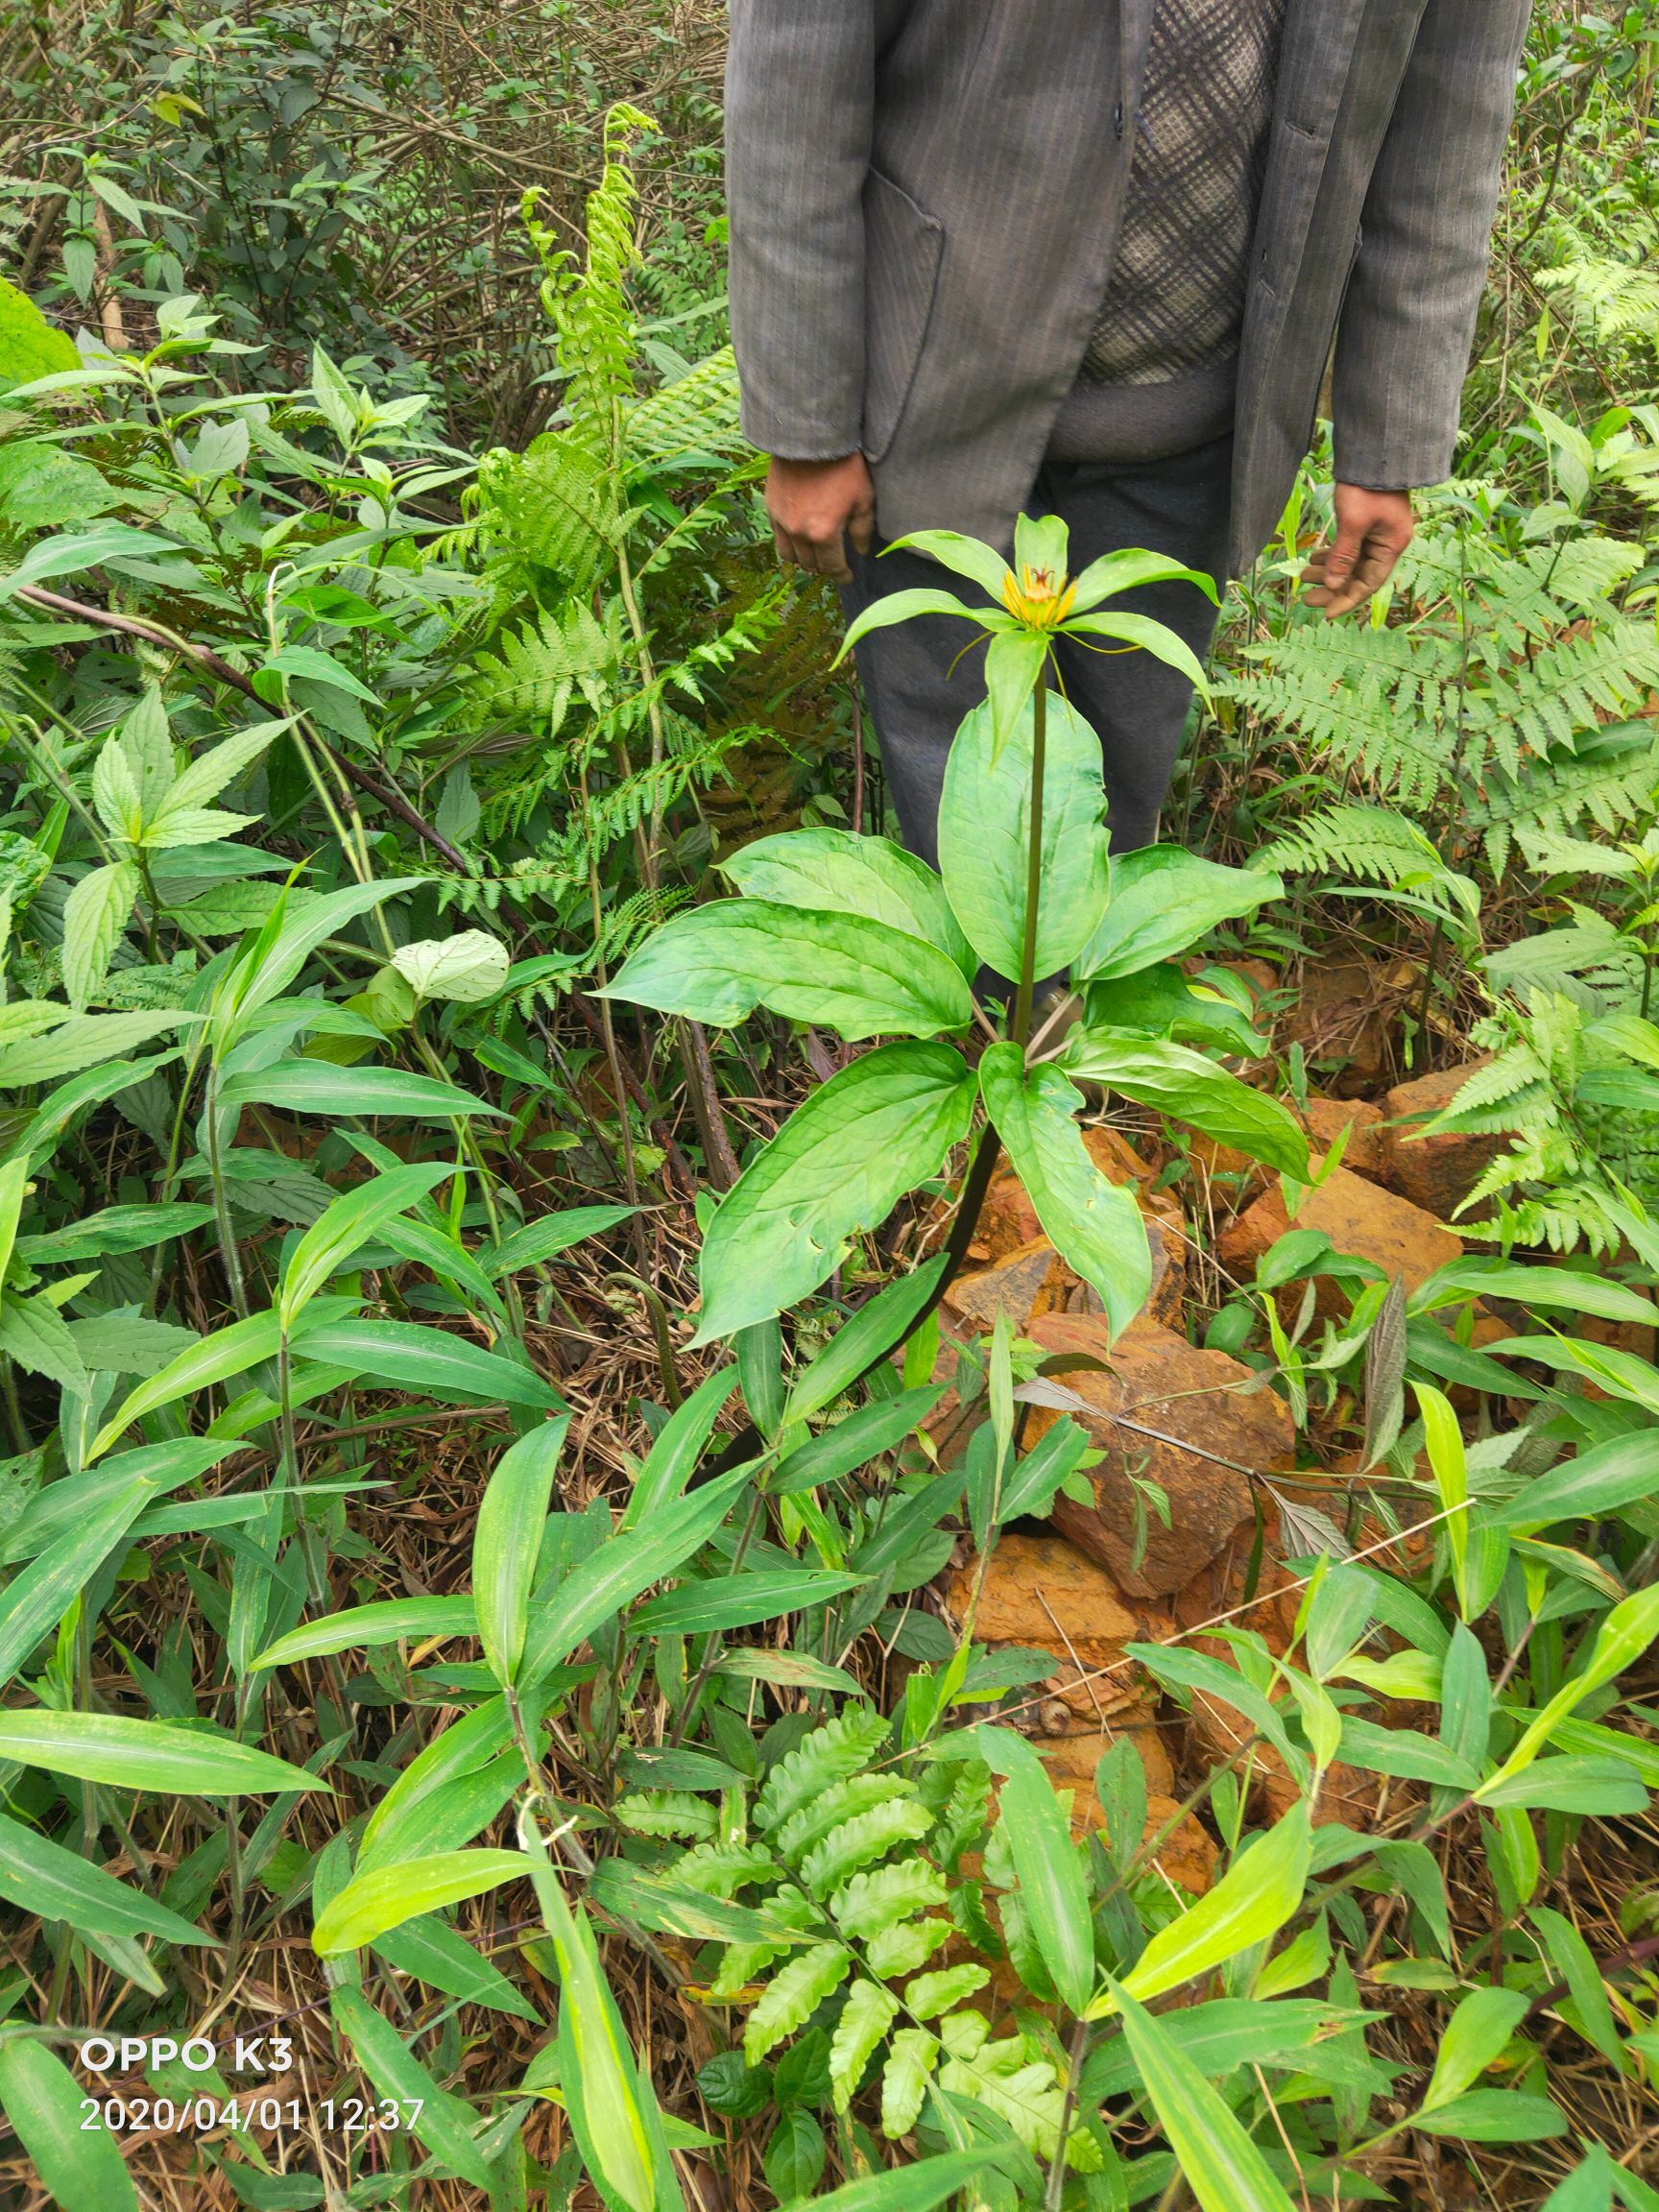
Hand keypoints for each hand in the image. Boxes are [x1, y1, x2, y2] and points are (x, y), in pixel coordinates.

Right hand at [766, 453, 875, 582]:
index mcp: (823, 533)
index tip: (848, 577)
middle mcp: (798, 533)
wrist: (812, 436)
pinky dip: (789, 543)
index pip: (832, 567)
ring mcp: (781, 521)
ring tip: (814, 555)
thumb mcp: (864, 498)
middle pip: (810, 565)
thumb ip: (862, 530)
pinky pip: (778, 537)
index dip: (842, 575)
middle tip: (833, 563)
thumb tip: (861, 551)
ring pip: (789, 556)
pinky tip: (799, 537)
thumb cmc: (844, 465)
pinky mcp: (770, 507)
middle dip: (824, 568)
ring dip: (803, 560)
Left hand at [1302, 484, 1414, 617]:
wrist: (1373, 452)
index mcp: (1392, 546)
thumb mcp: (1352, 523)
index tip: (1326, 613)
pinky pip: (1348, 546)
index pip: (1369, 583)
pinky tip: (1312, 559)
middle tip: (1307, 599)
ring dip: (1327, 570)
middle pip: (1358, 575)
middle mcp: (1387, 543)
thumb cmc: (1366, 487)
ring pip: (1350, 561)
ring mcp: (1377, 532)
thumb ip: (1343, 557)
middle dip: (1332, 588)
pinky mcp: (1366, 522)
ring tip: (1303, 577)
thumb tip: (1333, 586)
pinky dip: (1331, 554)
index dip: (1347, 600)